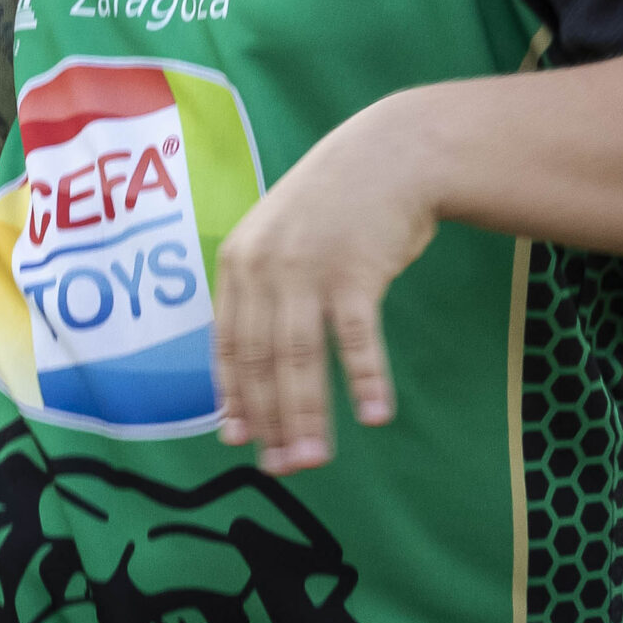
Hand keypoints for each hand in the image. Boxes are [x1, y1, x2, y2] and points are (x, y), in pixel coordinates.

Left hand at [211, 98, 439, 475]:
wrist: (392, 152)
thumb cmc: (338, 205)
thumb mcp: (281, 237)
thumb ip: (263, 291)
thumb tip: (254, 368)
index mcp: (238, 262)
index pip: (229, 346)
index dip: (234, 397)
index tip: (240, 442)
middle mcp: (263, 266)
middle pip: (261, 361)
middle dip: (270, 422)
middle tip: (282, 470)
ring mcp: (307, 267)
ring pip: (298, 358)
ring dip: (307, 417)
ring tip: (314, 461)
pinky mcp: (355, 269)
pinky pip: (355, 337)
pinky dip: (364, 379)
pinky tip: (373, 416)